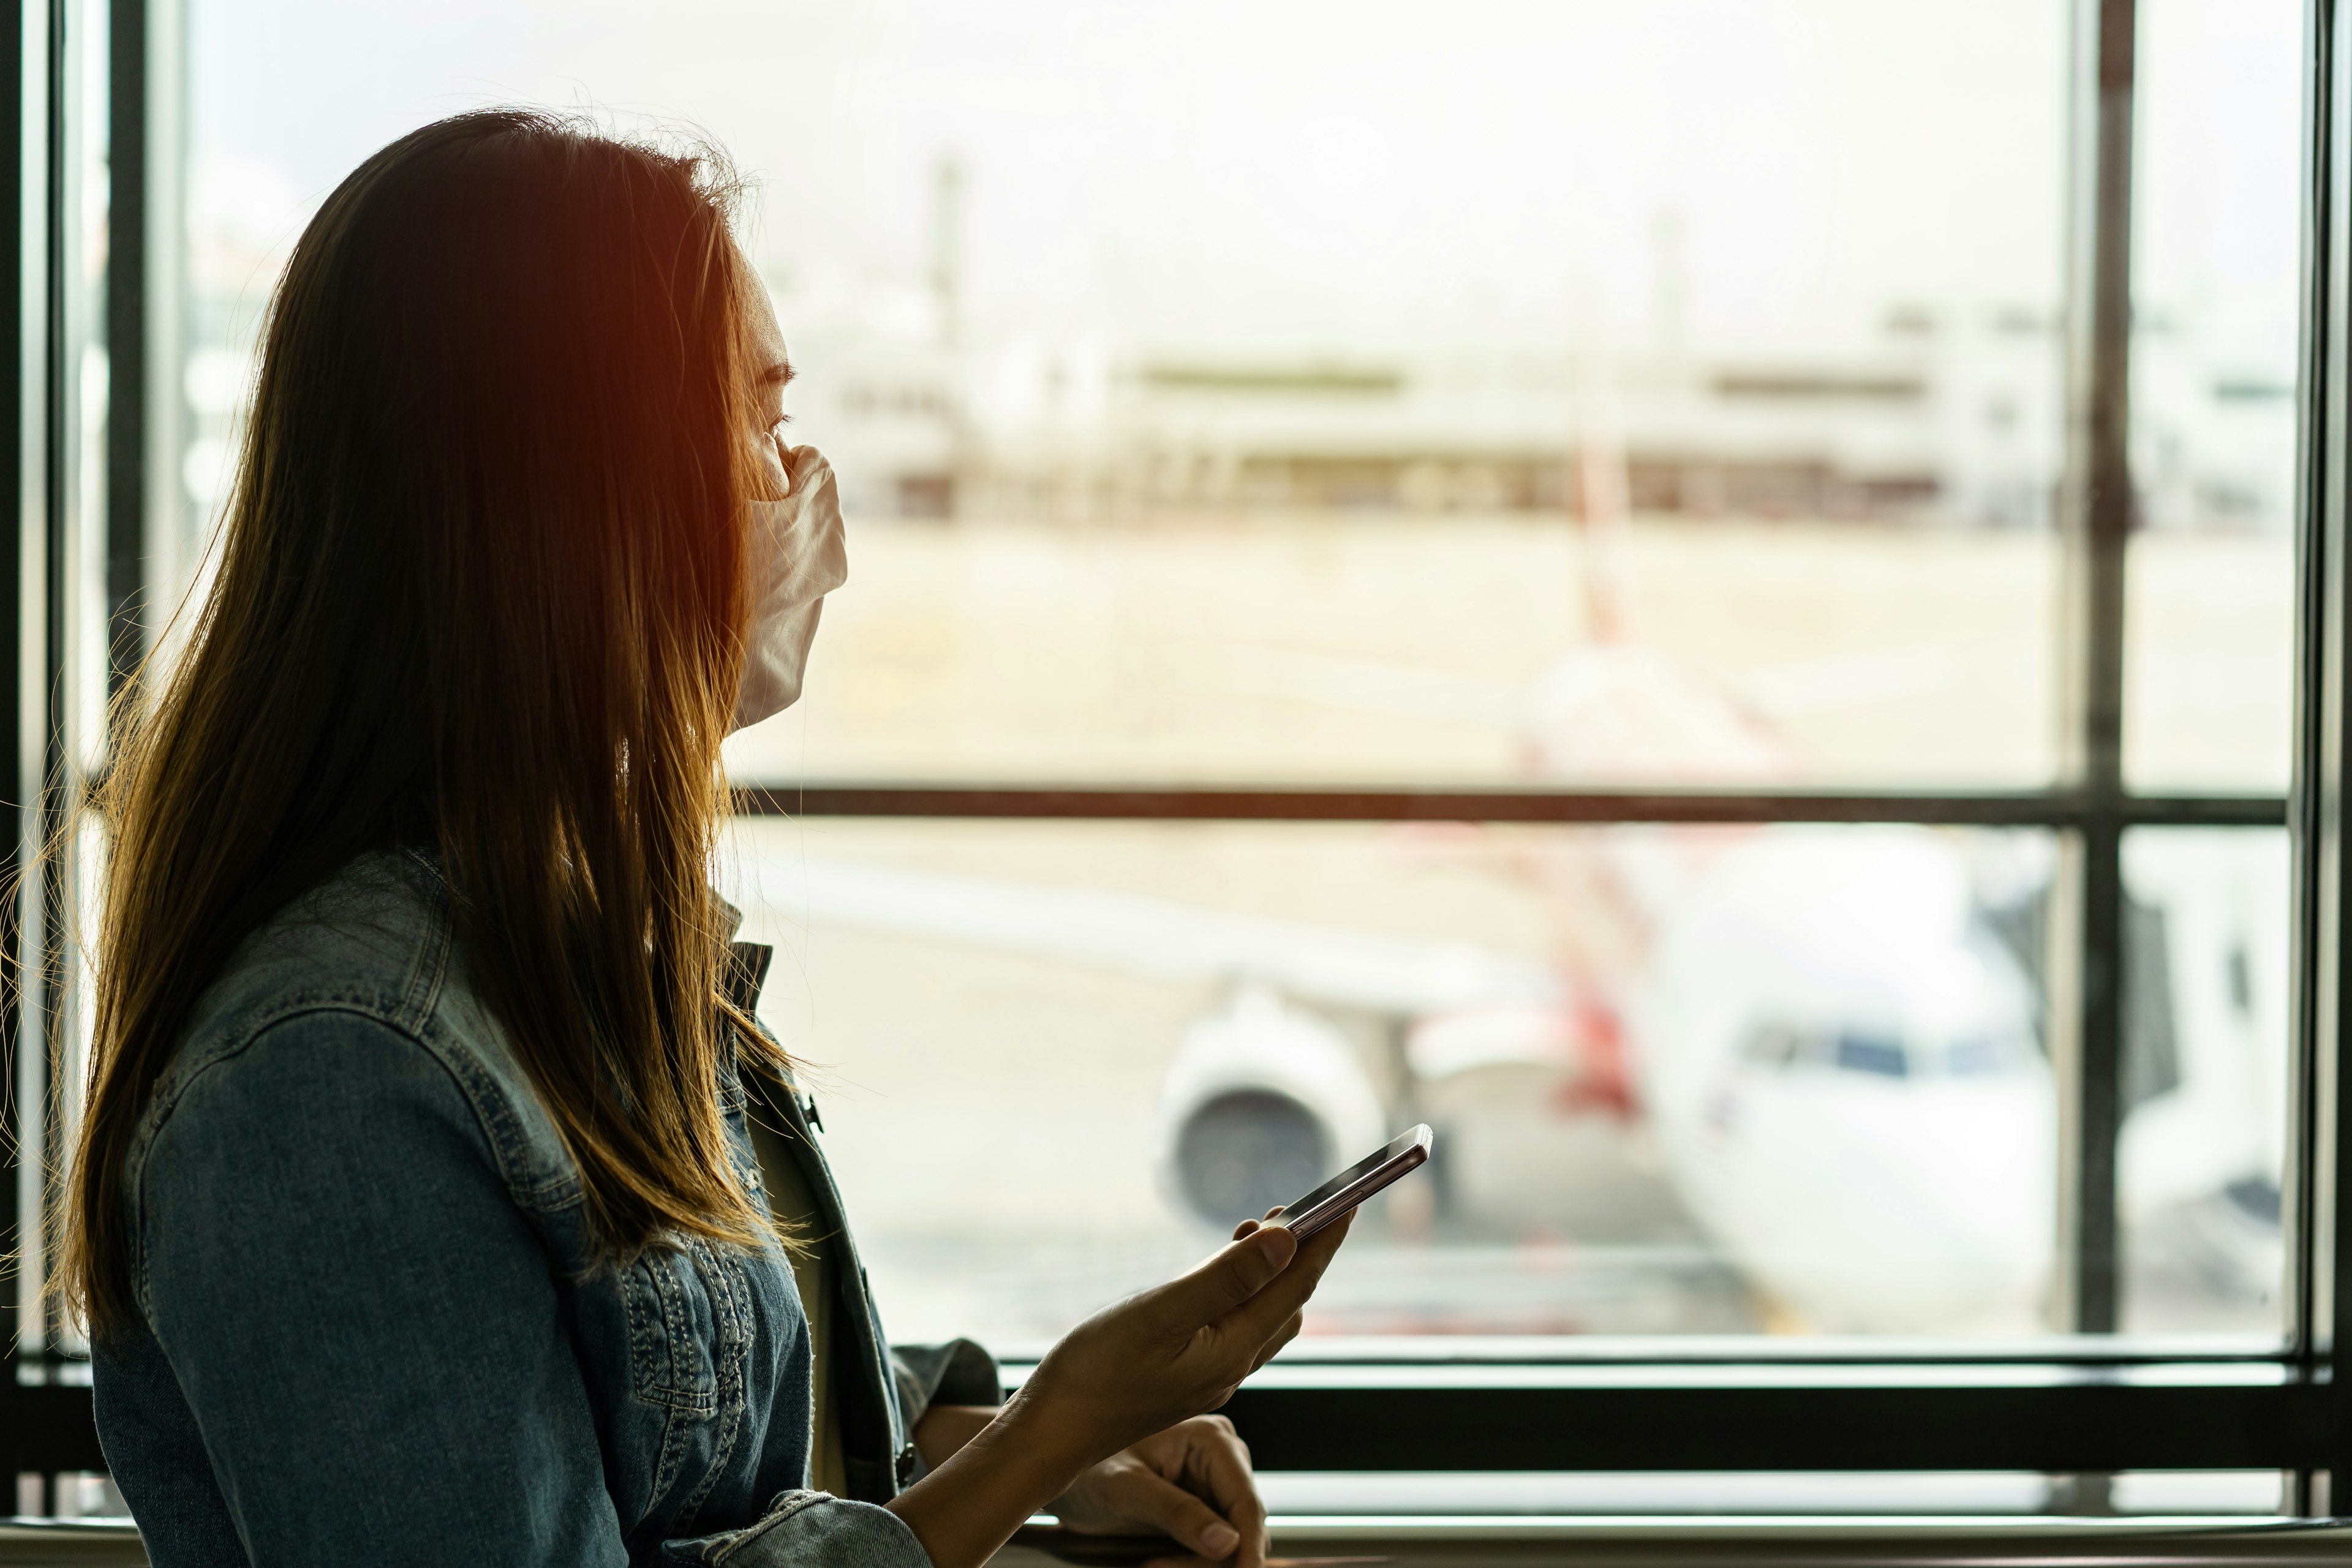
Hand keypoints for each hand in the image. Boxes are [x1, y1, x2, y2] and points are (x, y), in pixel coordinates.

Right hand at [888, 1212, 1350, 1567]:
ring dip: (1274, 1274)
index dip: (1325, 1240)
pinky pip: (1236, 1329)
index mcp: (1232, 1350)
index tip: (1349, 1198)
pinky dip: (1244, 1293)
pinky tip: (1218, 1280)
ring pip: (1264, 1318)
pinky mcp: (1186, 1377)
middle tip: (1302, 1206)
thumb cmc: (1096, 1374)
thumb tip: (1286, 1240)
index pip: (1297, 1285)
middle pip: (1289, 1302)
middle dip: (1305, 1253)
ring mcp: (1209, 1376)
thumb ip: (1226, 1277)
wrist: (1051, 1434)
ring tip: (1258, 1232)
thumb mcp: (1161, 1314)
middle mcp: (1231, 1366)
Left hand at [1054, 1416, 1266, 1567]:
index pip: (1245, 1500)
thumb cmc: (1089, 1470)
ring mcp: (1215, 1487)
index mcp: (1211, 1439)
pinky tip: (1156, 1563)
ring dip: (1197, 1565)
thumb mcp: (1127, 1490)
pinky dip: (1191, 1564)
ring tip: (1150, 1565)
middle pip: (1242, 1526)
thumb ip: (1176, 1512)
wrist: (1069, 1482)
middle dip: (1212, 1559)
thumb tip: (1227, 1542)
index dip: (1248, 1545)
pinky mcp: (1205, 1512)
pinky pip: (1214, 1550)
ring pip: (1231, 1544)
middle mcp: (1223, 1460)